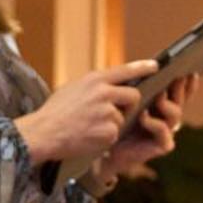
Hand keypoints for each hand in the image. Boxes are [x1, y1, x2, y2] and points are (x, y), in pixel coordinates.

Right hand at [16, 60, 157, 167]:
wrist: (46, 131)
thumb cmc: (57, 111)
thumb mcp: (74, 88)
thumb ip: (94, 86)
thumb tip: (110, 86)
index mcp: (94, 79)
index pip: (124, 70)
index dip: (142, 68)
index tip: (156, 65)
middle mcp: (103, 93)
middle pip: (134, 96)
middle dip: (130, 105)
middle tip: (115, 111)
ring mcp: (108, 112)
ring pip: (124, 117)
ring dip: (113, 123)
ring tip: (91, 125)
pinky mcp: (110, 131)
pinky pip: (117, 133)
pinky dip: (107, 136)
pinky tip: (91, 135)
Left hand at [106, 73, 196, 177]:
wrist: (105, 146)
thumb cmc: (113, 117)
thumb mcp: (124, 96)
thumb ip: (137, 84)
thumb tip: (150, 65)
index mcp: (161, 104)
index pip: (178, 91)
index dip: (186, 82)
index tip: (190, 69)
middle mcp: (167, 117)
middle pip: (179, 101)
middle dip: (180, 88)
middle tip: (177, 76)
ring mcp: (166, 132)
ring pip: (175, 115)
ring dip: (168, 104)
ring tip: (159, 95)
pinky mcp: (162, 146)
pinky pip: (164, 133)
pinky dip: (155, 123)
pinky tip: (144, 116)